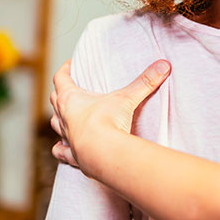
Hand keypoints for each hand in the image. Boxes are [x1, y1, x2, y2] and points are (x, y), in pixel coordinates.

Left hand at [49, 59, 170, 170]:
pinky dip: (60, 149)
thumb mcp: (127, 98)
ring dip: (59, 119)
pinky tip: (61, 149)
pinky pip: (60, 151)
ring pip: (55, 124)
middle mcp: (64, 117)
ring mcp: (66, 136)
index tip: (69, 65)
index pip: (61, 78)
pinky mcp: (71, 155)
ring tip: (65, 116)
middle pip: (55, 100)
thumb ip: (145, 81)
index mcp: (71, 99)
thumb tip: (164, 65)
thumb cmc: (107, 123)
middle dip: (61, 92)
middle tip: (68, 88)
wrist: (102, 153)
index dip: (64, 70)